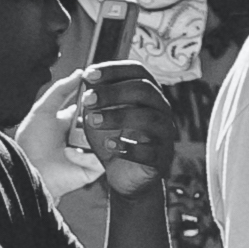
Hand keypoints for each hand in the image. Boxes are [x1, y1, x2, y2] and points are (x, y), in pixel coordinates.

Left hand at [56, 59, 176, 193]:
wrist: (125, 178)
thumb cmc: (113, 140)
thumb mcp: (99, 115)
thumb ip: (94, 98)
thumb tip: (84, 76)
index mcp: (147, 95)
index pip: (137, 71)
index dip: (114, 69)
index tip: (89, 74)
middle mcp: (160, 110)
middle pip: (144, 89)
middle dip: (113, 91)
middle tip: (87, 99)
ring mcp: (164, 134)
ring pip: (149, 117)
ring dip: (117, 116)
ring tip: (93, 121)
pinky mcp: (160, 159)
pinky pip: (149, 151)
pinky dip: (127, 147)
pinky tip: (108, 145)